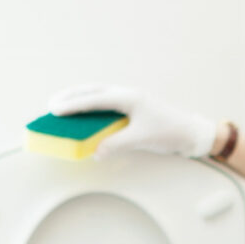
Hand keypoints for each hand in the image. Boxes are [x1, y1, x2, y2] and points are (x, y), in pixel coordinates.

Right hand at [48, 84, 217, 158]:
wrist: (192, 132)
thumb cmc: (169, 133)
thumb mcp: (141, 140)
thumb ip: (117, 144)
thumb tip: (95, 153)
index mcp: (129, 98)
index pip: (95, 99)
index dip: (74, 105)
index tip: (55, 110)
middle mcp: (128, 94)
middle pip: (93, 90)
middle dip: (72, 96)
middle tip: (52, 105)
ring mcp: (131, 99)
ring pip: (99, 94)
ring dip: (81, 99)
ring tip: (62, 106)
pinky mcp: (134, 107)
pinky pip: (106, 103)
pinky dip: (92, 106)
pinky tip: (83, 115)